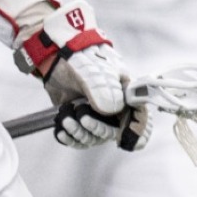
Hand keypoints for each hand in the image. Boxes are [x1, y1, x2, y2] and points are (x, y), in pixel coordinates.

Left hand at [17, 1, 149, 150]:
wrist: (57, 57)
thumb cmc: (81, 59)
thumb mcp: (93, 71)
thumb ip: (103, 89)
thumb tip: (111, 110)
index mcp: (126, 93)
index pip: (140, 115)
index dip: (136, 129)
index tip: (124, 138)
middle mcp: (115, 106)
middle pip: (115, 131)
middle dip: (98, 129)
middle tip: (82, 118)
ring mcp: (98, 114)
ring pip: (96, 137)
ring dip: (80, 133)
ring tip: (66, 121)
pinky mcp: (81, 119)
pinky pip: (80, 138)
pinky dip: (70, 138)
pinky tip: (61, 132)